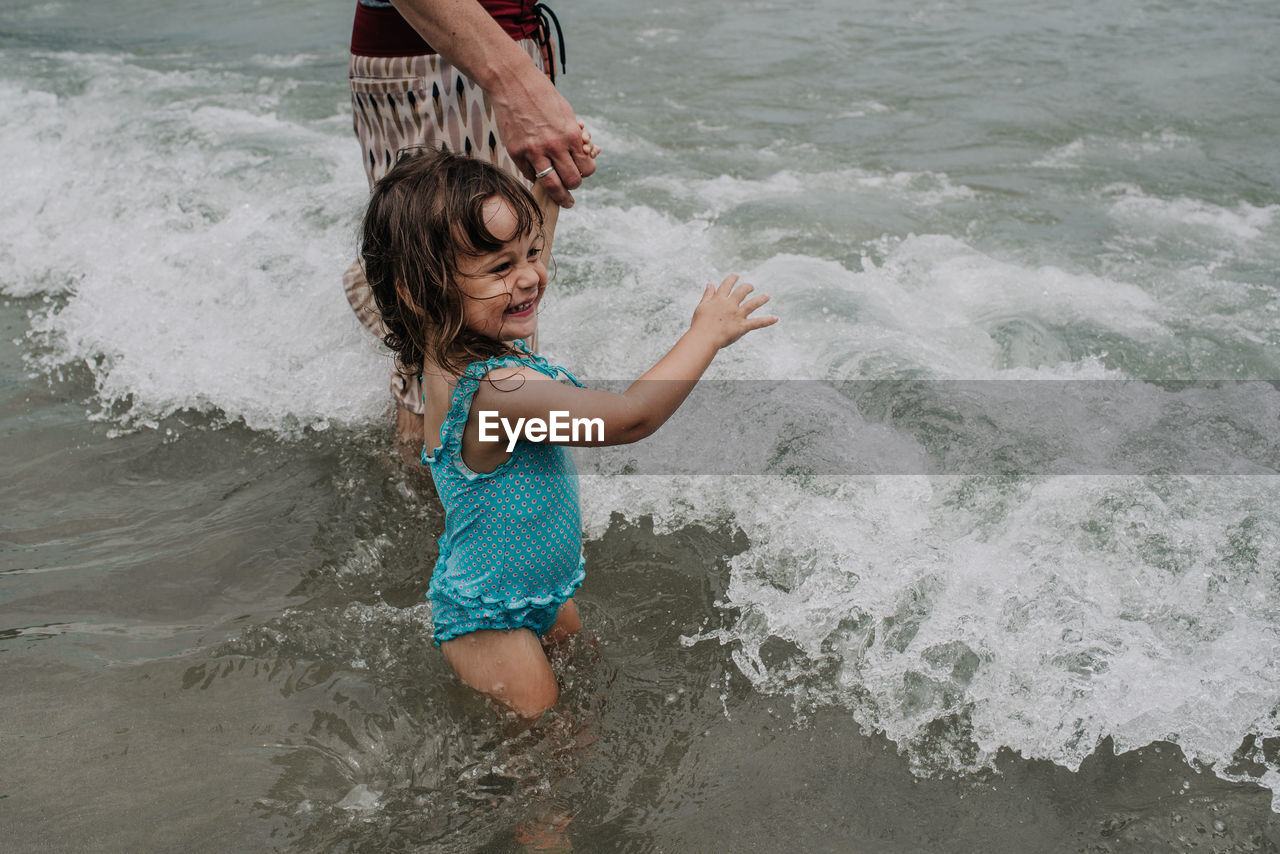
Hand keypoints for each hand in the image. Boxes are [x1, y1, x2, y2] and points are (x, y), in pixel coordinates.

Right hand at [491, 67, 596, 207]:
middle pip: (572, 181)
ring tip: (563, 202)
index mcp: (571, 135)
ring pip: (552, 186)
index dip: (586, 172)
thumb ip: (574, 136)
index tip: (582, 172)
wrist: (513, 83)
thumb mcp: (566, 113)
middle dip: (574, 187)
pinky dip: (536, 176)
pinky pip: (530, 175)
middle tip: (572, 191)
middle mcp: (555, 146)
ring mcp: (534, 151)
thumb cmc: (543, 96)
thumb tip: (585, 153)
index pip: (587, 168)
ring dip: (559, 197)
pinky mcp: (516, 153)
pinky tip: (538, 173)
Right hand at [690, 274, 777, 348]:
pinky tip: (776, 318)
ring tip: (767, 296)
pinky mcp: (742, 326)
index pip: (726, 285)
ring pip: (752, 304)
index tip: (735, 275)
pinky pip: (757, 323)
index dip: (732, 279)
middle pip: (741, 291)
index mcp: (719, 299)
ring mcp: (737, 315)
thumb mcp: (701, 306)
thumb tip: (710, 284)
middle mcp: (730, 304)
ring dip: (761, 299)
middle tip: (751, 286)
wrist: (704, 337)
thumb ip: (707, 295)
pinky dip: (767, 321)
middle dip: (747, 287)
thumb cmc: (700, 323)